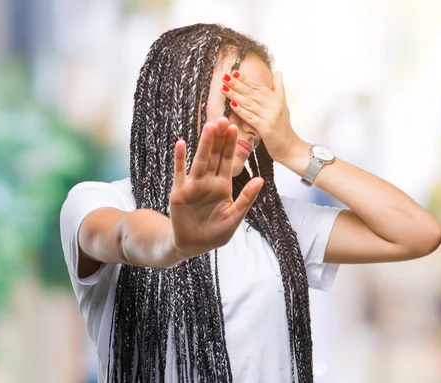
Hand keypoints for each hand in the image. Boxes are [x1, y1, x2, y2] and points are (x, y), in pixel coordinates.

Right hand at [169, 117, 263, 258]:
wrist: (193, 245)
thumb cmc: (216, 233)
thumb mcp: (235, 216)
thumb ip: (246, 198)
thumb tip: (261, 180)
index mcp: (223, 186)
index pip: (228, 160)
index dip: (231, 144)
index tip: (235, 127)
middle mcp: (208, 182)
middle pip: (214, 156)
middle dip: (219, 139)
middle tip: (223, 119)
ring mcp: (193, 185)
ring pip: (200, 161)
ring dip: (204, 144)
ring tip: (209, 127)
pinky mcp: (179, 192)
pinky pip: (180, 173)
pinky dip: (180, 159)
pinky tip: (181, 143)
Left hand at [221, 70, 303, 163]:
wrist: (290, 147)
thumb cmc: (284, 127)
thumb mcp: (283, 105)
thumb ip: (279, 88)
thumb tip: (278, 72)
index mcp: (276, 99)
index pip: (258, 86)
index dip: (245, 79)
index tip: (233, 72)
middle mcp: (273, 106)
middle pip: (252, 92)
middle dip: (237, 84)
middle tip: (224, 77)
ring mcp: (270, 116)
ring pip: (249, 103)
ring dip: (235, 95)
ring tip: (223, 88)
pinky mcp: (266, 128)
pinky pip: (250, 117)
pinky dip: (241, 111)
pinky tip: (232, 105)